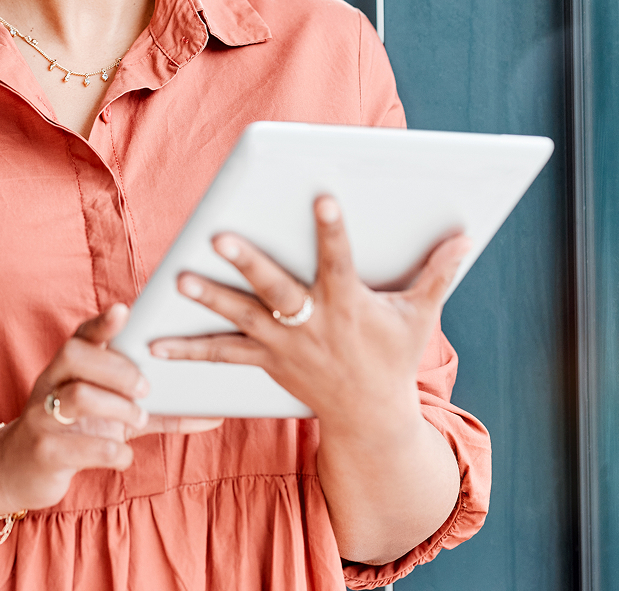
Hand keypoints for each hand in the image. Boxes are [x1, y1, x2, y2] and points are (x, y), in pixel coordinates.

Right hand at [0, 304, 222, 513]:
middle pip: (75, 355)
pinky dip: (108, 450)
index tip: (125, 309)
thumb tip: (216, 414)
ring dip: (115, 406)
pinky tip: (123, 454)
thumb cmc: (77, 433)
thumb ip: (161, 411)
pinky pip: (75, 446)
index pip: (83, 334)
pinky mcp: (43, 451)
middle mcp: (51, 384)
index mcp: (69, 368)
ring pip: (75, 396)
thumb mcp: (116, 417)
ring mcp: (43, 416)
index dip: (103, 321)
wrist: (20, 470)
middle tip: (145, 388)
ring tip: (137, 417)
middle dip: (115, 368)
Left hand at [147, 195, 469, 429]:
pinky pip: (221, 354)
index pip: (339, 261)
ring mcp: (283, 344)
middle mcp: (311, 324)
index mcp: (348, 306)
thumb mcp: (420, 317)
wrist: (370, 420)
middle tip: (219, 236)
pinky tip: (153, 340)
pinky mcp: (264, 360)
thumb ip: (438, 273)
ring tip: (178, 278)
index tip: (321, 199)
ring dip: (210, 299)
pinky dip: (187, 348)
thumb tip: (465, 236)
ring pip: (241, 318)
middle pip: (277, 289)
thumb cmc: (393, 358)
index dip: (331, 231)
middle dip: (248, 264)